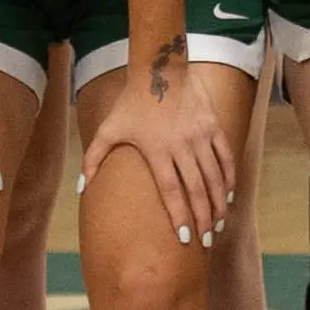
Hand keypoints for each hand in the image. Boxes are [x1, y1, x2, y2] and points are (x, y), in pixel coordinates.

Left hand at [82, 56, 240, 245]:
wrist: (160, 69)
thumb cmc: (131, 102)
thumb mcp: (108, 129)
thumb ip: (93, 159)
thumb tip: (81, 188)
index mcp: (157, 149)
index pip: (171, 190)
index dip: (179, 215)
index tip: (184, 238)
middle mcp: (182, 144)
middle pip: (196, 189)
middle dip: (202, 218)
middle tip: (206, 241)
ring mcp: (200, 135)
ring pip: (214, 176)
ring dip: (218, 203)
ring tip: (218, 224)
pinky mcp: (213, 126)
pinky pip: (225, 157)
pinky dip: (228, 178)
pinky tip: (227, 196)